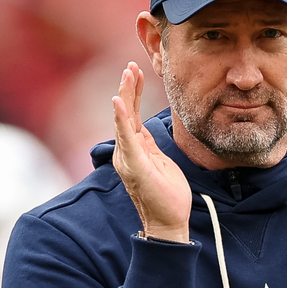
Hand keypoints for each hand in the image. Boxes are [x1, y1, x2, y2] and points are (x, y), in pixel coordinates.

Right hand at [112, 62, 191, 241]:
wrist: (168, 222)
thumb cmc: (167, 196)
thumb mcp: (161, 163)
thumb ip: (151, 147)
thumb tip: (145, 133)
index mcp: (136, 150)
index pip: (132, 116)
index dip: (133, 93)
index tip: (136, 71)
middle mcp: (128, 152)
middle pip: (126, 113)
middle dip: (128, 87)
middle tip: (132, 65)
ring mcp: (129, 158)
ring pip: (125, 120)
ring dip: (126, 95)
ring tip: (128, 73)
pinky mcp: (134, 165)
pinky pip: (126, 137)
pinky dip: (121, 118)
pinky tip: (118, 101)